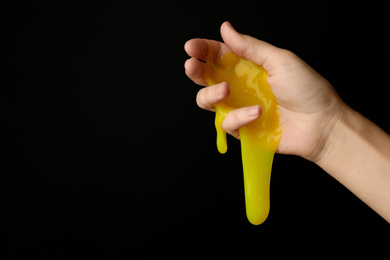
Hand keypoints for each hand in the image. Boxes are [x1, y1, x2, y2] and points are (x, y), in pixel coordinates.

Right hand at [184, 22, 345, 161]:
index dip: (203, 50)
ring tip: (225, 90)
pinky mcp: (242, 128)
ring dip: (210, 94)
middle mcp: (239, 86)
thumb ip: (250, 47)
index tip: (191, 47)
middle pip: (206, 78)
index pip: (219, 55)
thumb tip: (226, 29)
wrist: (321, 125)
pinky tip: (257, 113)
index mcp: (248, 67)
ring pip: (207, 101)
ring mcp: (239, 108)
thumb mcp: (280, 61)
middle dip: (195, 71)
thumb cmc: (307, 90)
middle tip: (193, 66)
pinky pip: (226, 123)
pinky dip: (238, 117)